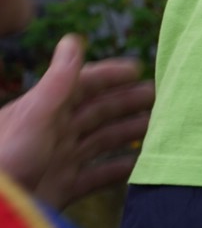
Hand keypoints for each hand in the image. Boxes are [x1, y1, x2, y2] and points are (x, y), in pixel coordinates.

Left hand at [0, 35, 153, 208]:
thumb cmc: (7, 158)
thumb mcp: (35, 115)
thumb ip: (59, 80)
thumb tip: (74, 38)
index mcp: (45, 110)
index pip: (83, 85)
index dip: (109, 75)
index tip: (139, 68)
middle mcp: (53, 133)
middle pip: (96, 111)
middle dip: (126, 102)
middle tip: (159, 96)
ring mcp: (58, 162)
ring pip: (100, 141)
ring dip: (127, 132)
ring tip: (158, 127)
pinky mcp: (62, 189)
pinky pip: (97, 177)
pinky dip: (119, 171)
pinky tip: (139, 166)